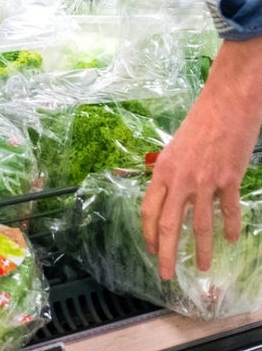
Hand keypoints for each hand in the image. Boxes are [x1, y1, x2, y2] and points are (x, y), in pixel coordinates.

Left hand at [141, 38, 261, 279]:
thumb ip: (171, 172)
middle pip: (167, 224)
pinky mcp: (228, 179)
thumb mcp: (175, 147)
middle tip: (165, 275)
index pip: (148, 209)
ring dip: (199, 249)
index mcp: (162, 170)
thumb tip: (168, 194)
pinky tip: (230, 240)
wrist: (225, 104)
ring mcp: (204, 181)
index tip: (151, 250)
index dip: (148, 233)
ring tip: (201, 267)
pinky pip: (228, 211)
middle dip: (165, 253)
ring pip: (199, 225)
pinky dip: (229, 227)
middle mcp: (179, 179)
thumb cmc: (199, 122)